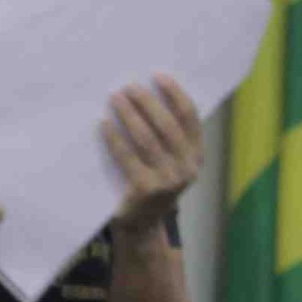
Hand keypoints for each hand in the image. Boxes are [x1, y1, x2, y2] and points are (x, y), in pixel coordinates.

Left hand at [103, 74, 203, 238]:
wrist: (141, 224)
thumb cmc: (153, 181)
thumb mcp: (170, 160)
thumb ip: (168, 134)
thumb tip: (148, 92)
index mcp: (197, 155)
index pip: (189, 117)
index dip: (175, 94)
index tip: (157, 76)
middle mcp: (187, 168)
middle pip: (167, 125)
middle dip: (147, 102)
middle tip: (128, 87)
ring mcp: (168, 181)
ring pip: (146, 138)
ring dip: (129, 114)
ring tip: (115, 98)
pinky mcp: (145, 189)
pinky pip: (127, 156)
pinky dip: (114, 137)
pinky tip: (104, 123)